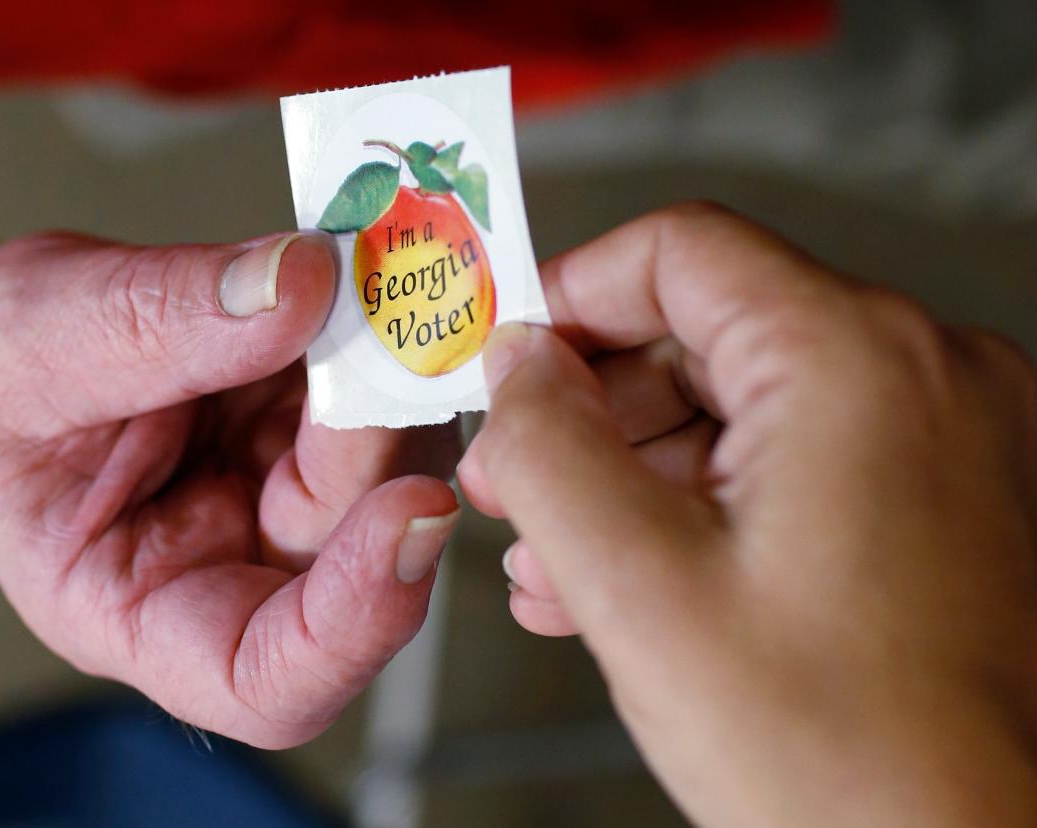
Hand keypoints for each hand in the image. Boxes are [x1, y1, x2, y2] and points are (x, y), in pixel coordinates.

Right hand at [0, 229, 458, 747]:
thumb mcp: (39, 339)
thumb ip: (159, 321)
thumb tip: (302, 286)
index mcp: (137, 610)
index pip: (269, 682)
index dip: (359, 618)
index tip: (412, 510)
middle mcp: (232, 573)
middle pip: (355, 558)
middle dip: (375, 444)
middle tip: (365, 326)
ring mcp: (283, 506)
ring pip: (391, 474)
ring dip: (391, 383)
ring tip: (340, 288)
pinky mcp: (315, 441)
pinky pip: (387, 406)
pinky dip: (385, 343)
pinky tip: (352, 287)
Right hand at [458, 203, 1036, 824]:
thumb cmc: (855, 766)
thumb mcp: (639, 590)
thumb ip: (549, 449)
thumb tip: (515, 368)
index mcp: (856, 362)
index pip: (678, 251)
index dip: (570, 296)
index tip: (509, 355)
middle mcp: (927, 375)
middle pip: (707, 331)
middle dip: (589, 408)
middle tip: (515, 479)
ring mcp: (950, 437)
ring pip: (746, 405)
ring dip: (636, 470)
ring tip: (561, 559)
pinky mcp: (949, 499)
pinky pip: (799, 462)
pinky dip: (708, 502)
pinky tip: (635, 573)